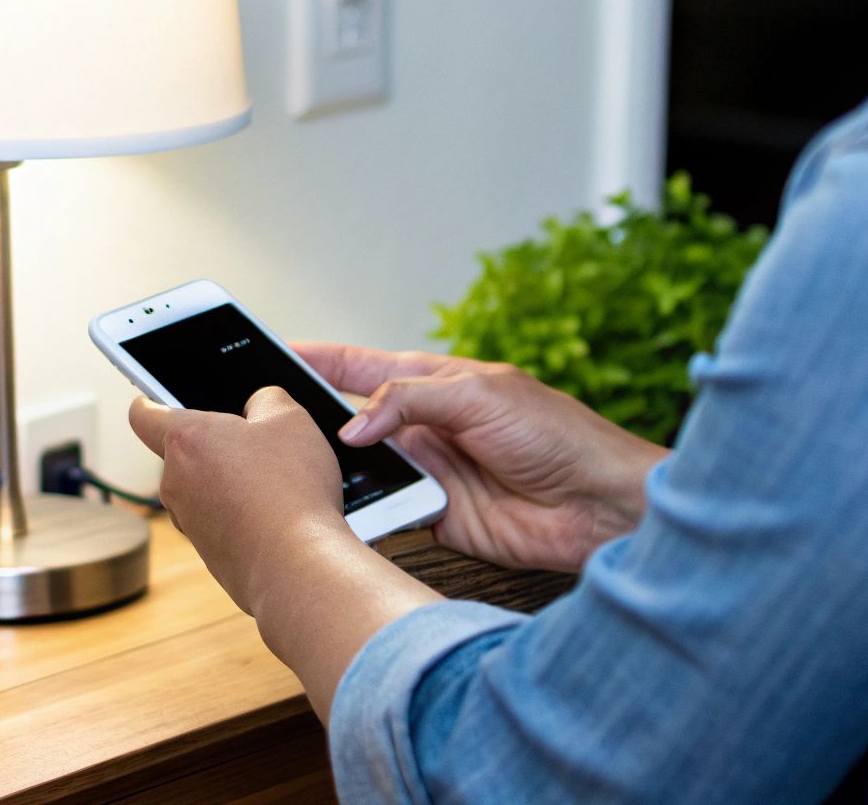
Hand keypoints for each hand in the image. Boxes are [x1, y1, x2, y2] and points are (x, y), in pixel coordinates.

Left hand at [129, 385, 444, 721]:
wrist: (299, 569)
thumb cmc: (291, 492)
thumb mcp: (292, 420)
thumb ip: (268, 399)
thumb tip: (260, 405)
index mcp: (185, 440)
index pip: (143, 413)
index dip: (151, 400)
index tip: (159, 398)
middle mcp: (176, 483)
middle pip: (184, 452)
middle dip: (216, 446)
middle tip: (258, 445)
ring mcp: (189, 522)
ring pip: (203, 489)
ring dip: (230, 483)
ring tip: (276, 485)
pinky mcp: (208, 554)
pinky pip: (220, 521)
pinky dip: (241, 516)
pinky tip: (277, 517)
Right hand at [297, 343, 667, 572]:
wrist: (600, 506)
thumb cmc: (558, 436)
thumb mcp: (479, 395)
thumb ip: (409, 401)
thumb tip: (352, 426)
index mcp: (434, 383)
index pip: (361, 366)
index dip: (319, 358)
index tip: (272, 351)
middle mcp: (425, 427)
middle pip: (351, 421)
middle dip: (312, 419)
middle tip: (267, 417)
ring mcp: (427, 472)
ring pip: (362, 469)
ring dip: (338, 470)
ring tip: (298, 466)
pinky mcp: (434, 517)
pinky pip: (385, 513)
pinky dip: (365, 512)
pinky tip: (344, 508)